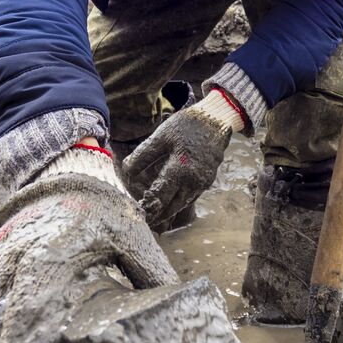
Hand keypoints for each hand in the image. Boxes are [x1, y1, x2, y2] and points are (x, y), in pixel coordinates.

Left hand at [123, 91, 240, 230]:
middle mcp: (193, 181)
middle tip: (144, 223)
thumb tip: (127, 171)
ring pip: (183, 204)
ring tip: (154, 218)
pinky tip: (169, 203)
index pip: (160, 196)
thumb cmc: (186, 126)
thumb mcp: (161, 137)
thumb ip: (143, 155)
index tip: (137, 213)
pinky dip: (179, 202)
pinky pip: (191, 196)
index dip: (148, 206)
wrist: (216, 119)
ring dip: (169, 212)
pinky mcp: (207, 180)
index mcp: (180, 170)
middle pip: (173, 207)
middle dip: (158, 216)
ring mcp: (203, 183)